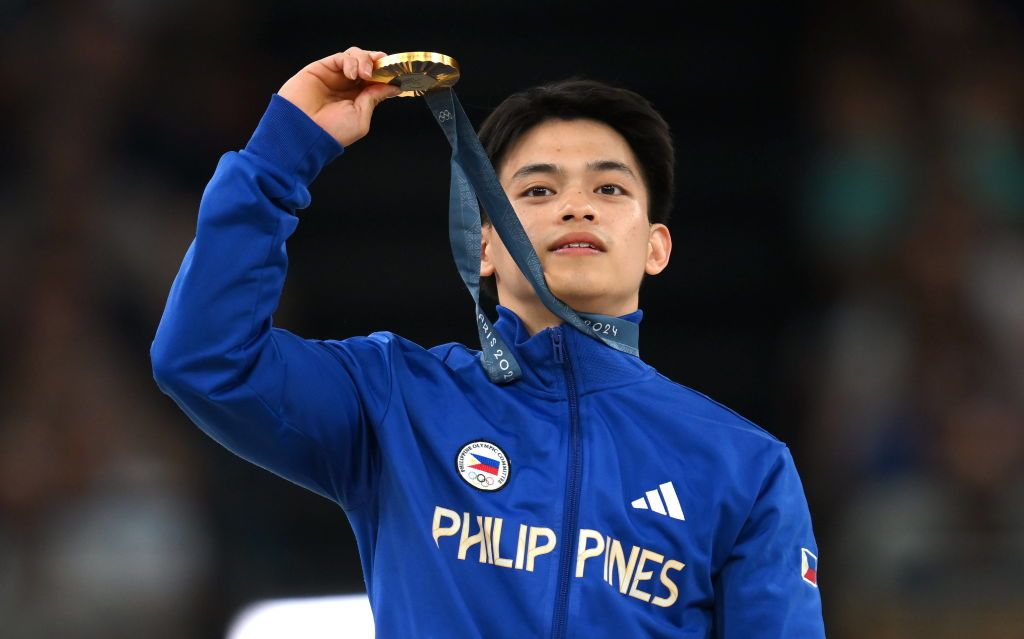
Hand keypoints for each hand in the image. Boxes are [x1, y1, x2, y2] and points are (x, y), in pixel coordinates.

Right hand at [278, 47, 400, 146]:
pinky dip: (351, 61)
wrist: (304, 132)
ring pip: (356, 56)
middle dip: (378, 63)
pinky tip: (353, 74)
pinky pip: (342, 57)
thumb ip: (373, 99)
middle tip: (384, 68)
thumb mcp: (361, 118)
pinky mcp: (322, 68)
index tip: (396, 73)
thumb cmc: (331, 132)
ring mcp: (335, 76)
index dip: (386, 74)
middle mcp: (347, 86)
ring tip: (366, 74)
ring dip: (366, 60)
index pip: (376, 80)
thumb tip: (391, 86)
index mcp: (357, 99)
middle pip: (368, 64)